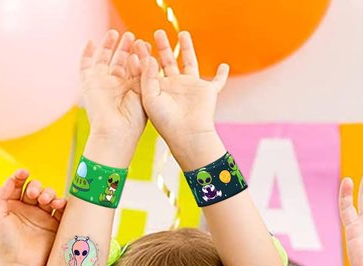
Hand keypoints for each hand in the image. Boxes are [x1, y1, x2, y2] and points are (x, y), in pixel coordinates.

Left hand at [0, 169, 65, 265]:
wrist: (23, 265)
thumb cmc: (6, 244)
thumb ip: (2, 195)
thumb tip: (12, 179)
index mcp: (13, 206)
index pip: (19, 185)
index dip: (21, 176)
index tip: (24, 173)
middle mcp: (30, 211)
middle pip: (37, 189)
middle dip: (37, 187)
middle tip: (34, 195)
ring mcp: (44, 218)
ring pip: (51, 197)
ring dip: (50, 194)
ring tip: (47, 201)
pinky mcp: (57, 226)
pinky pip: (64, 210)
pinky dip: (64, 204)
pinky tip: (60, 204)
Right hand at [80, 30, 145, 153]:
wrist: (116, 132)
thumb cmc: (133, 120)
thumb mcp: (143, 93)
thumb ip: (143, 74)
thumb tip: (144, 56)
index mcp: (132, 91)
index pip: (135, 68)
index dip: (139, 56)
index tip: (146, 45)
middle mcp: (117, 86)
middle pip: (120, 61)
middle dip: (125, 48)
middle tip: (132, 36)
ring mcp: (102, 84)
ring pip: (104, 59)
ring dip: (109, 46)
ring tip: (116, 33)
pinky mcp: (89, 83)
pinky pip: (85, 65)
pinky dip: (87, 54)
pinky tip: (92, 42)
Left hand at [137, 30, 228, 162]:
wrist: (188, 135)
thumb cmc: (166, 121)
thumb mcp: (149, 97)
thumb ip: (147, 76)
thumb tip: (151, 57)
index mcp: (160, 89)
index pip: (150, 67)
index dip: (144, 55)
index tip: (138, 43)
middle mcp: (175, 86)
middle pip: (168, 61)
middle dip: (163, 47)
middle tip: (158, 33)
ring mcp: (192, 88)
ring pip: (190, 63)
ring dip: (187, 49)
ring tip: (182, 34)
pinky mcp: (208, 92)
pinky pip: (218, 82)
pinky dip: (222, 75)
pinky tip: (224, 66)